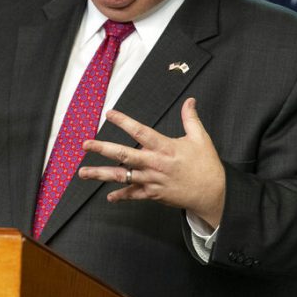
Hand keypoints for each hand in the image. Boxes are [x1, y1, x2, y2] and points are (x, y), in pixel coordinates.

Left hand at [78, 98, 225, 227]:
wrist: (213, 194)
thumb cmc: (206, 165)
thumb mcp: (200, 139)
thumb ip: (191, 119)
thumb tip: (190, 100)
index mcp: (165, 147)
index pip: (140, 132)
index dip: (124, 122)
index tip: (109, 113)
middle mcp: (155, 164)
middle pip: (124, 155)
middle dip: (103, 149)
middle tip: (85, 144)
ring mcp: (152, 180)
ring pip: (123, 177)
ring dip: (101, 174)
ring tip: (83, 172)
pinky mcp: (153, 194)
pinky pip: (133, 194)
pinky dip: (121, 195)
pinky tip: (109, 196)